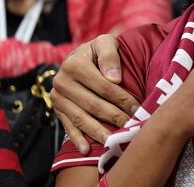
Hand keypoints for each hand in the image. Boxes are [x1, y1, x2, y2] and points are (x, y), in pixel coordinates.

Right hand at [52, 34, 138, 153]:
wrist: (80, 57)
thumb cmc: (98, 51)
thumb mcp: (105, 43)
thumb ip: (110, 55)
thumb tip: (115, 78)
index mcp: (74, 63)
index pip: (103, 85)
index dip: (121, 97)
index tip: (136, 108)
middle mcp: (61, 81)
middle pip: (93, 104)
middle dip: (114, 116)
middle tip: (130, 126)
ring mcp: (57, 97)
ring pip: (80, 118)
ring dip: (97, 131)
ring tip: (112, 141)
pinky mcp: (56, 109)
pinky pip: (67, 126)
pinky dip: (77, 139)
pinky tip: (87, 150)